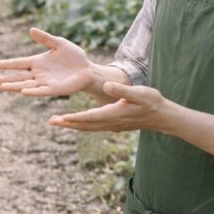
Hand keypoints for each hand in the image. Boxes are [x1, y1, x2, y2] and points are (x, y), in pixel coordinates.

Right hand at [0, 27, 93, 96]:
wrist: (88, 70)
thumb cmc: (75, 57)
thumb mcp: (59, 44)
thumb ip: (45, 38)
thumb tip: (31, 30)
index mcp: (37, 62)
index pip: (19, 63)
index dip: (6, 65)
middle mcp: (38, 74)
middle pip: (18, 77)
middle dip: (5, 79)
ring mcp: (45, 82)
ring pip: (26, 85)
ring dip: (14, 86)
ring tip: (1, 87)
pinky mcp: (54, 90)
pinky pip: (41, 91)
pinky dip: (32, 91)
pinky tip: (23, 91)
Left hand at [49, 82, 168, 131]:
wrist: (162, 116)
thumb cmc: (152, 102)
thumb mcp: (139, 93)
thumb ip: (122, 90)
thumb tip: (107, 86)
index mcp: (115, 113)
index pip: (91, 117)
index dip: (75, 118)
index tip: (62, 118)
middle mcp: (111, 123)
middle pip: (85, 125)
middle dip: (68, 124)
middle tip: (51, 122)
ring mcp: (112, 126)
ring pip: (88, 127)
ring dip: (72, 125)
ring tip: (57, 122)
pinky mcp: (114, 125)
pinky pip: (94, 127)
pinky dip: (82, 125)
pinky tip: (74, 122)